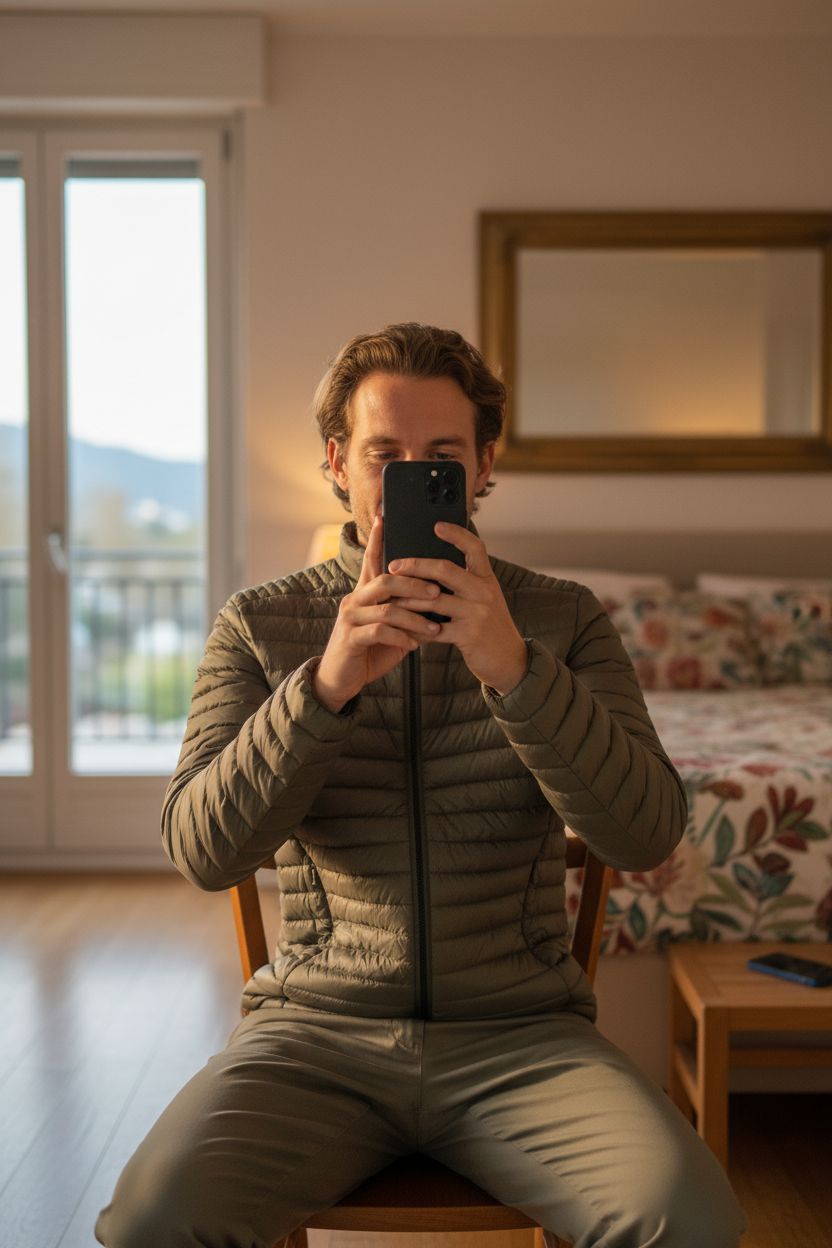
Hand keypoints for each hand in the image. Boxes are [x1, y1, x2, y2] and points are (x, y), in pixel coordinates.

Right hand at [311, 514, 443, 711]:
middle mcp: (355, 600)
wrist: (341, 679)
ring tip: (434, 627)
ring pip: (387, 608)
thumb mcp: (391, 628)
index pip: (371, 560)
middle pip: (386, 580)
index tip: (384, 517)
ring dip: (415, 618)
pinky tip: (413, 645)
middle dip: (414, 584)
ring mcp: (350, 618)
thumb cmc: (370, 651)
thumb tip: (434, 599)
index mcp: (365, 593)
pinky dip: (401, 637)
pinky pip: (380, 631)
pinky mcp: (350, 638)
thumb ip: (405, 611)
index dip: (377, 539)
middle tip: (436, 591)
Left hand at [387, 522, 528, 694]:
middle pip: (445, 569)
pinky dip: (416, 629)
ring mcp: (476, 613)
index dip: (456, 534)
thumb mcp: (485, 599)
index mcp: (486, 579)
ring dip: (408, 599)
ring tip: (392, 598)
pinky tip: (404, 628)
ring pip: (434, 600)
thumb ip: (466, 584)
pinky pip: (434, 630)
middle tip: (394, 566)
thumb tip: (432, 569)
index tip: (436, 525)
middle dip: (415, 565)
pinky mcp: (468, 635)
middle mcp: (483, 592)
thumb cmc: (491, 627)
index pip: (474, 547)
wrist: (510, 660)